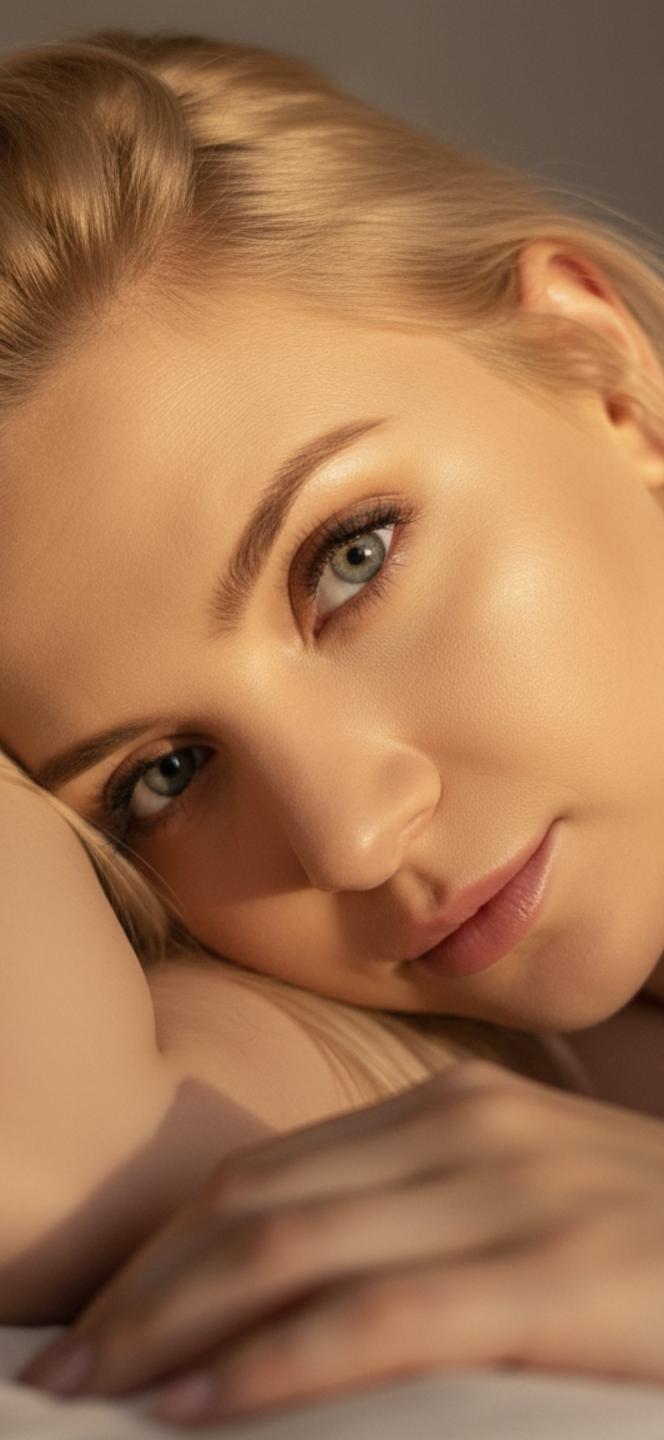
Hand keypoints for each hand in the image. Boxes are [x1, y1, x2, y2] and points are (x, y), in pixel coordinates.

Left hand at [19, 1059, 663, 1425]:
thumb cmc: (650, 1249)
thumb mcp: (529, 1203)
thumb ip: (425, 1216)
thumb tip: (299, 1283)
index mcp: (451, 1113)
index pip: (266, 1174)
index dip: (166, 1248)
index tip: (100, 1316)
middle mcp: (465, 1132)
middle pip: (257, 1205)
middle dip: (144, 1291)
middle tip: (64, 1366)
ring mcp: (508, 1194)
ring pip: (292, 1250)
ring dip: (174, 1326)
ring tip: (97, 1390)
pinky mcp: (549, 1272)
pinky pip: (376, 1318)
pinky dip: (271, 1364)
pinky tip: (200, 1406)